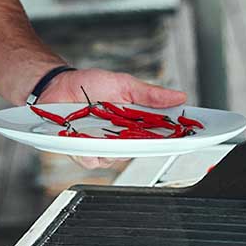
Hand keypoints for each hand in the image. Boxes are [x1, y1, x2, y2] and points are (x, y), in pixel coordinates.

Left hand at [40, 69, 187, 169]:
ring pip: (115, 159)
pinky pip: (91, 160)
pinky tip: (86, 141)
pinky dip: (90, 152)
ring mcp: (101, 146)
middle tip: (144, 134)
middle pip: (139, 151)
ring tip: (106, 132)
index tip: (188, 136)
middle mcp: (120, 138)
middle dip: (144, 145)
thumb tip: (179, 96)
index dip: (174, 138)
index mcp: (134, 123)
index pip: (159, 135)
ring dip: (113, 148)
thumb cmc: (89, 84)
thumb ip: (149, 94)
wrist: (57, 85)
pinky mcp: (81, 151)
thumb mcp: (123, 84)